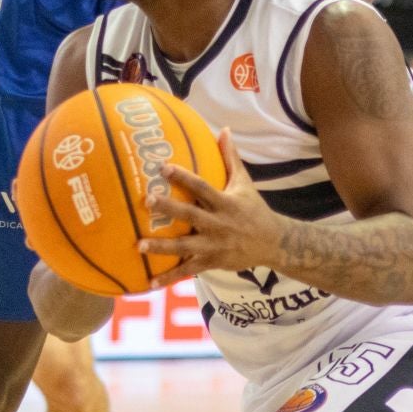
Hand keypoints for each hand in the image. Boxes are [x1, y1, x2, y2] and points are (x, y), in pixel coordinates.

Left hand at [141, 131, 279, 288]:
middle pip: (191, 216)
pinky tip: (151, 282)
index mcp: (225, 202)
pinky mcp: (212, 262)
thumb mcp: (244, 181)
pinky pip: (188, 271)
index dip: (183, 177)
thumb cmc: (253, 208)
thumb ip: (231, 157)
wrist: (272, 242)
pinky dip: (170, 277)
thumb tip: (223, 129)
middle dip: (169, 209)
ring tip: (140, 245)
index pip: (202, 187)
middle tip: (147, 201)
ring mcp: (214, 245)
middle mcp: (219, 224)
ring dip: (162, 247)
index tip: (163, 167)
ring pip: (186, 247)